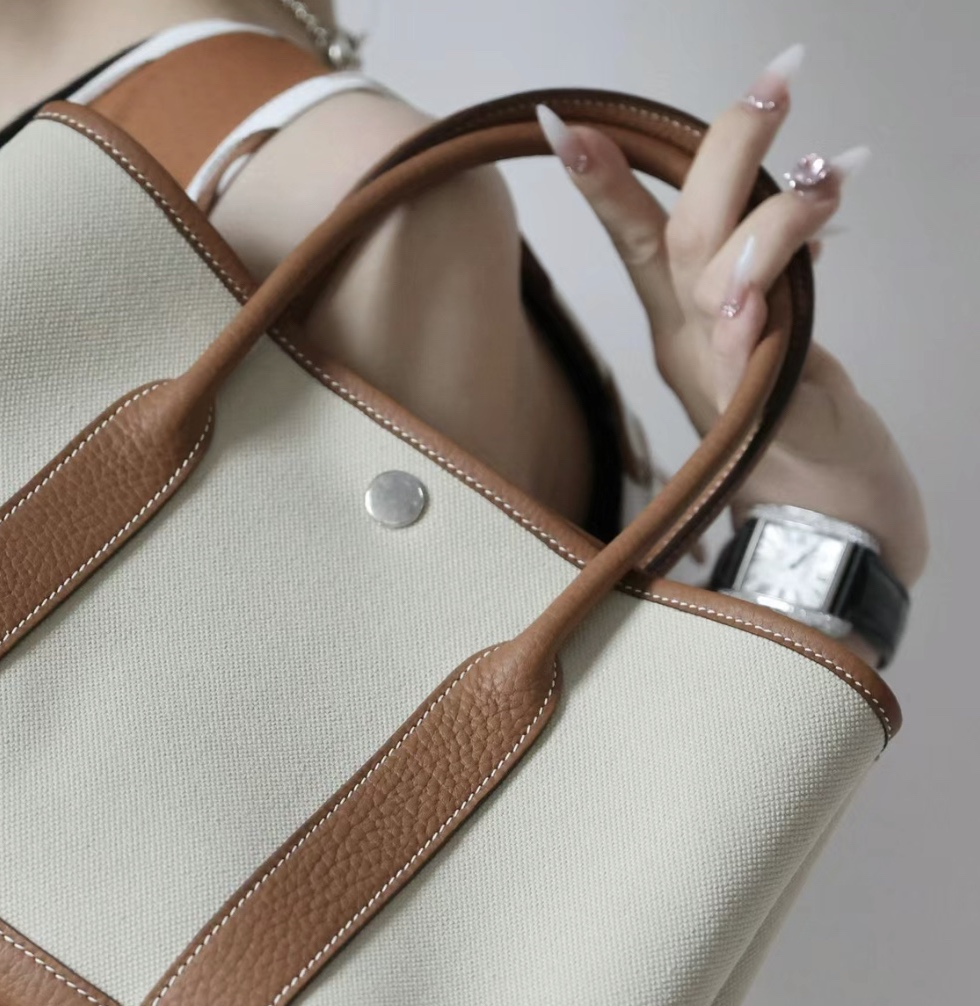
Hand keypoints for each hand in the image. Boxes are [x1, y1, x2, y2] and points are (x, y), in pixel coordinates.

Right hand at [535, 46, 929, 600]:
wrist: (835, 531)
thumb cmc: (806, 436)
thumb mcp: (772, 340)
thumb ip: (760, 278)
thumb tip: (781, 194)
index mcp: (688, 330)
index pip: (637, 238)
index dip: (602, 179)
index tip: (561, 120)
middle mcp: (695, 350)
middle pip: (680, 238)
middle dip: (718, 153)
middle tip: (775, 83)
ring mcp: (726, 386)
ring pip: (721, 283)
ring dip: (768, 221)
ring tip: (827, 177)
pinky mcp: (769, 419)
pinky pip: (749, 359)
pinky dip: (753, 314)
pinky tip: (770, 281)